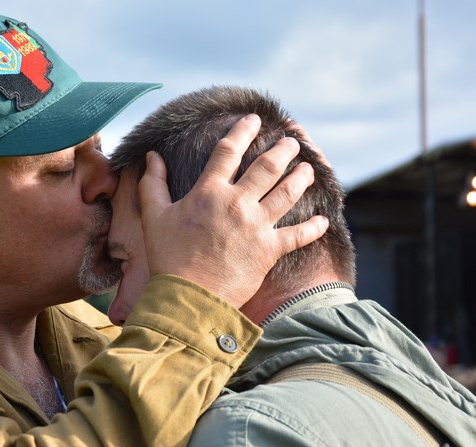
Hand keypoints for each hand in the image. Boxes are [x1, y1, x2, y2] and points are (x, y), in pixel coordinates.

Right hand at [138, 114, 328, 308]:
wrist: (187, 297)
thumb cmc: (167, 257)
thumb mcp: (153, 217)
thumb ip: (152, 184)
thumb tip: (153, 156)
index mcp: (208, 192)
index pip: (228, 151)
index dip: (242, 131)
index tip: (254, 120)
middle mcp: (236, 203)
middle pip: (267, 167)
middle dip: (283, 150)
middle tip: (292, 142)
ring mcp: (256, 226)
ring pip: (287, 193)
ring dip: (301, 178)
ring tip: (308, 168)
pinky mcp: (269, 250)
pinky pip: (298, 235)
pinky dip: (313, 227)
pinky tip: (323, 219)